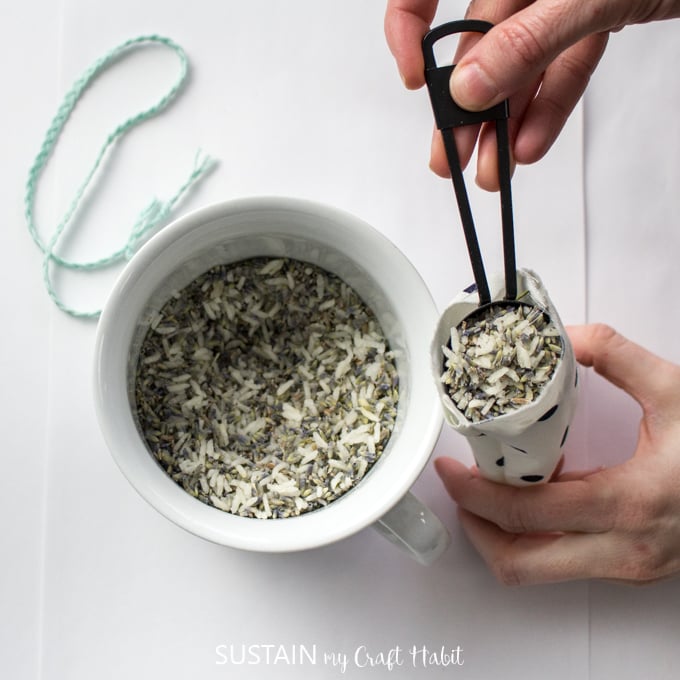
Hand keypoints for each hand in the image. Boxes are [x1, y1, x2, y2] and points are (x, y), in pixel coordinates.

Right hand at [384, 0, 679, 189]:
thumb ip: (529, 39)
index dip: (410, 29)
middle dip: (464, 105)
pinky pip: (564, 63)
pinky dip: (551, 106)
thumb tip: (470, 85)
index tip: (417, 80)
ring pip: (521, 62)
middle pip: (479, 40)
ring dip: (506, 121)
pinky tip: (531, 144)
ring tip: (493, 169)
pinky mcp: (600, 9)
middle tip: (452, 154)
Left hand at [435, 324, 679, 584]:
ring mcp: (628, 567)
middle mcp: (625, 549)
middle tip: (458, 488)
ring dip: (502, 534)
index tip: (450, 469)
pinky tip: (538, 494)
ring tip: (489, 490)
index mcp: (630, 503)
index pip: (525, 514)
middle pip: (520, 563)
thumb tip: (559, 334)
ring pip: (539, 572)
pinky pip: (565, 560)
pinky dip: (537, 533)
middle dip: (476, 526)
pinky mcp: (632, 568)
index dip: (474, 493)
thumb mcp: (676, 390)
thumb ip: (614, 353)